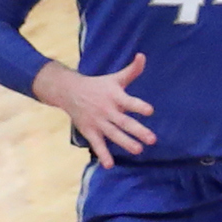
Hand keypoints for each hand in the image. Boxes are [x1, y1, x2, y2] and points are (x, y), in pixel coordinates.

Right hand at [51, 51, 153, 168]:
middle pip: (124, 122)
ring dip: (126, 143)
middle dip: (138, 131)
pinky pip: (97, 144)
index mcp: (115, 96)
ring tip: (138, 150)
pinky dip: (102, 154)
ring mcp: (98, 122)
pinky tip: (109, 165)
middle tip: (153, 140)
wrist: (69, 91)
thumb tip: (143, 56)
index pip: (129, 102)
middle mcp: (107, 110)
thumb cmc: (98, 85)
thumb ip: (132, 70)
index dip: (139, 106)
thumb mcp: (115, 78)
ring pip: (113, 134)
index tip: (150, 111)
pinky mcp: (90, 131)